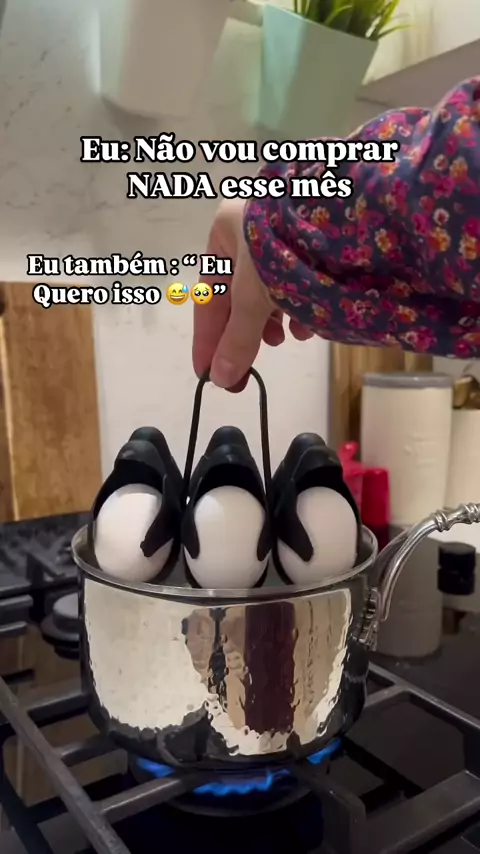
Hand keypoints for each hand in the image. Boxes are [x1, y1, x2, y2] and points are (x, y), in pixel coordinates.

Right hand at [192, 200, 312, 390]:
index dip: (207, 338)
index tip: (207, 374)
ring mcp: (281, 237)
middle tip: (246, 370)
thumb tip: (220, 380)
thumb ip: (237, 339)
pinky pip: (295, 284)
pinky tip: (305, 327)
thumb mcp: (253, 298)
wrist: (342, 217)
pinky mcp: (312, 247)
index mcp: (225, 233)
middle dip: (244, 334)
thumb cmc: (281, 251)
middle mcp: (250, 233)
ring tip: (281, 342)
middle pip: (237, 298)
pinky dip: (296, 308)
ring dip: (271, 323)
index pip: (208, 297)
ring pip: (267, 291)